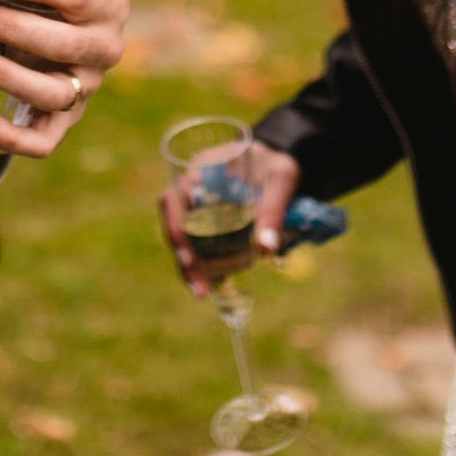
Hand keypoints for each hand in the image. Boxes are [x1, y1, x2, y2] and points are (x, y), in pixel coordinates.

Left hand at [0, 0, 129, 157]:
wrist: (62, 27)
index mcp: (109, 6)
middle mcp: (106, 50)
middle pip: (65, 45)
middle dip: (12, 28)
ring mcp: (87, 89)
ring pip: (52, 93)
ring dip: (4, 73)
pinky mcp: (66, 121)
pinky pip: (43, 141)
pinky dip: (10, 135)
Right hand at [158, 141, 300, 299]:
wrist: (280, 162)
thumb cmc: (278, 163)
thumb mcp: (281, 179)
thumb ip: (273, 209)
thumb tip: (265, 250)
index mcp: (202, 168)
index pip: (174, 197)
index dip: (175, 227)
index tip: (188, 256)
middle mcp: (192, 186)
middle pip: (175, 223)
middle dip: (183, 257)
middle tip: (199, 287)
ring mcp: (199, 204)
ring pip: (184, 237)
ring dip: (190, 266)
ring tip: (202, 292)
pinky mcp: (209, 220)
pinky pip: (199, 243)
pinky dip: (203, 264)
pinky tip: (211, 284)